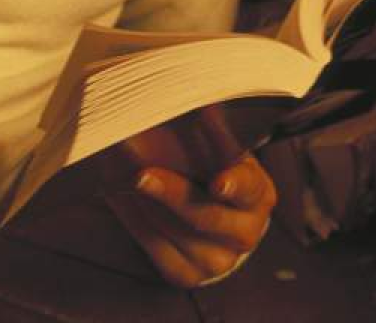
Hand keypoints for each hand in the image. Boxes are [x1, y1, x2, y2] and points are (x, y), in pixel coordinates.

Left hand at [101, 108, 277, 287]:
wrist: (206, 216)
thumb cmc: (210, 168)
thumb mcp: (215, 147)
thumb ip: (207, 127)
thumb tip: (193, 101)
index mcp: (259, 195)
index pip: (247, 187)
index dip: (233, 182)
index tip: (218, 181)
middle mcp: (245, 233)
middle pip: (206, 215)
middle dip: (171, 193)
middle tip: (141, 173)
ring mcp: (218, 260)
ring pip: (174, 231)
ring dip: (143, 202)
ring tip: (119, 173)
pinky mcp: (187, 274)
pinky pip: (154, 246)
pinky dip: (132, 218)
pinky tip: (116, 192)